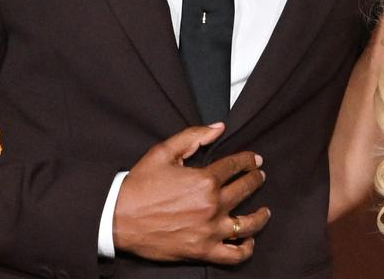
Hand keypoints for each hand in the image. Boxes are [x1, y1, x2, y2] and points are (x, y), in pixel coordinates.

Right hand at [112, 124, 269, 263]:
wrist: (118, 218)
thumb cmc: (140, 185)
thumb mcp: (164, 152)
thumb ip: (193, 136)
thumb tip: (219, 128)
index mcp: (205, 179)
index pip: (236, 165)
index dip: (248, 160)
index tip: (254, 159)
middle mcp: (212, 205)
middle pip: (246, 189)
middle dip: (256, 179)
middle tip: (259, 176)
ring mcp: (210, 230)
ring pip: (248, 223)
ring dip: (261, 215)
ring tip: (265, 210)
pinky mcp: (203, 250)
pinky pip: (234, 254)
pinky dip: (246, 248)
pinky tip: (249, 240)